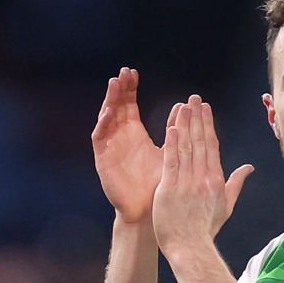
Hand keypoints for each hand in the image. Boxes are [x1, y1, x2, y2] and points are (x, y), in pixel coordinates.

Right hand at [92, 67, 178, 222]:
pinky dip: (104, 124)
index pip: (129, 105)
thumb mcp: (168, 151)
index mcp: (134, 134)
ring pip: (106, 119)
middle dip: (119, 89)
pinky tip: (110, 112)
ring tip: (114, 84)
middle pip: (115, 107)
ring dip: (109, 101)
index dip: (129, 89)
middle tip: (123, 72)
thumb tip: (183, 106)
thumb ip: (173, 129)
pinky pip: (100, 138)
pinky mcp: (103, 160)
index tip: (134, 73)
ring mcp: (110, 148)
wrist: (149, 210)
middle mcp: (119, 138)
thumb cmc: (158, 184)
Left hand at [153, 95, 253, 257]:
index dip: (208, 125)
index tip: (205, 109)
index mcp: (216, 180)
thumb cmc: (206, 229)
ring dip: (185, 124)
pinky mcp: (170, 188)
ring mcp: (187, 182)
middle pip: (201, 141)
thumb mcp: (226, 206)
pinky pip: (172, 161)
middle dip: (197, 118)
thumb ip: (236, 183)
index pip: (212, 146)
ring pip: (187, 147)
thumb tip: (249, 168)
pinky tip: (172, 127)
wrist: (191, 247)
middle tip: (194, 98)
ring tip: (183, 105)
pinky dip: (172, 144)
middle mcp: (203, 177)